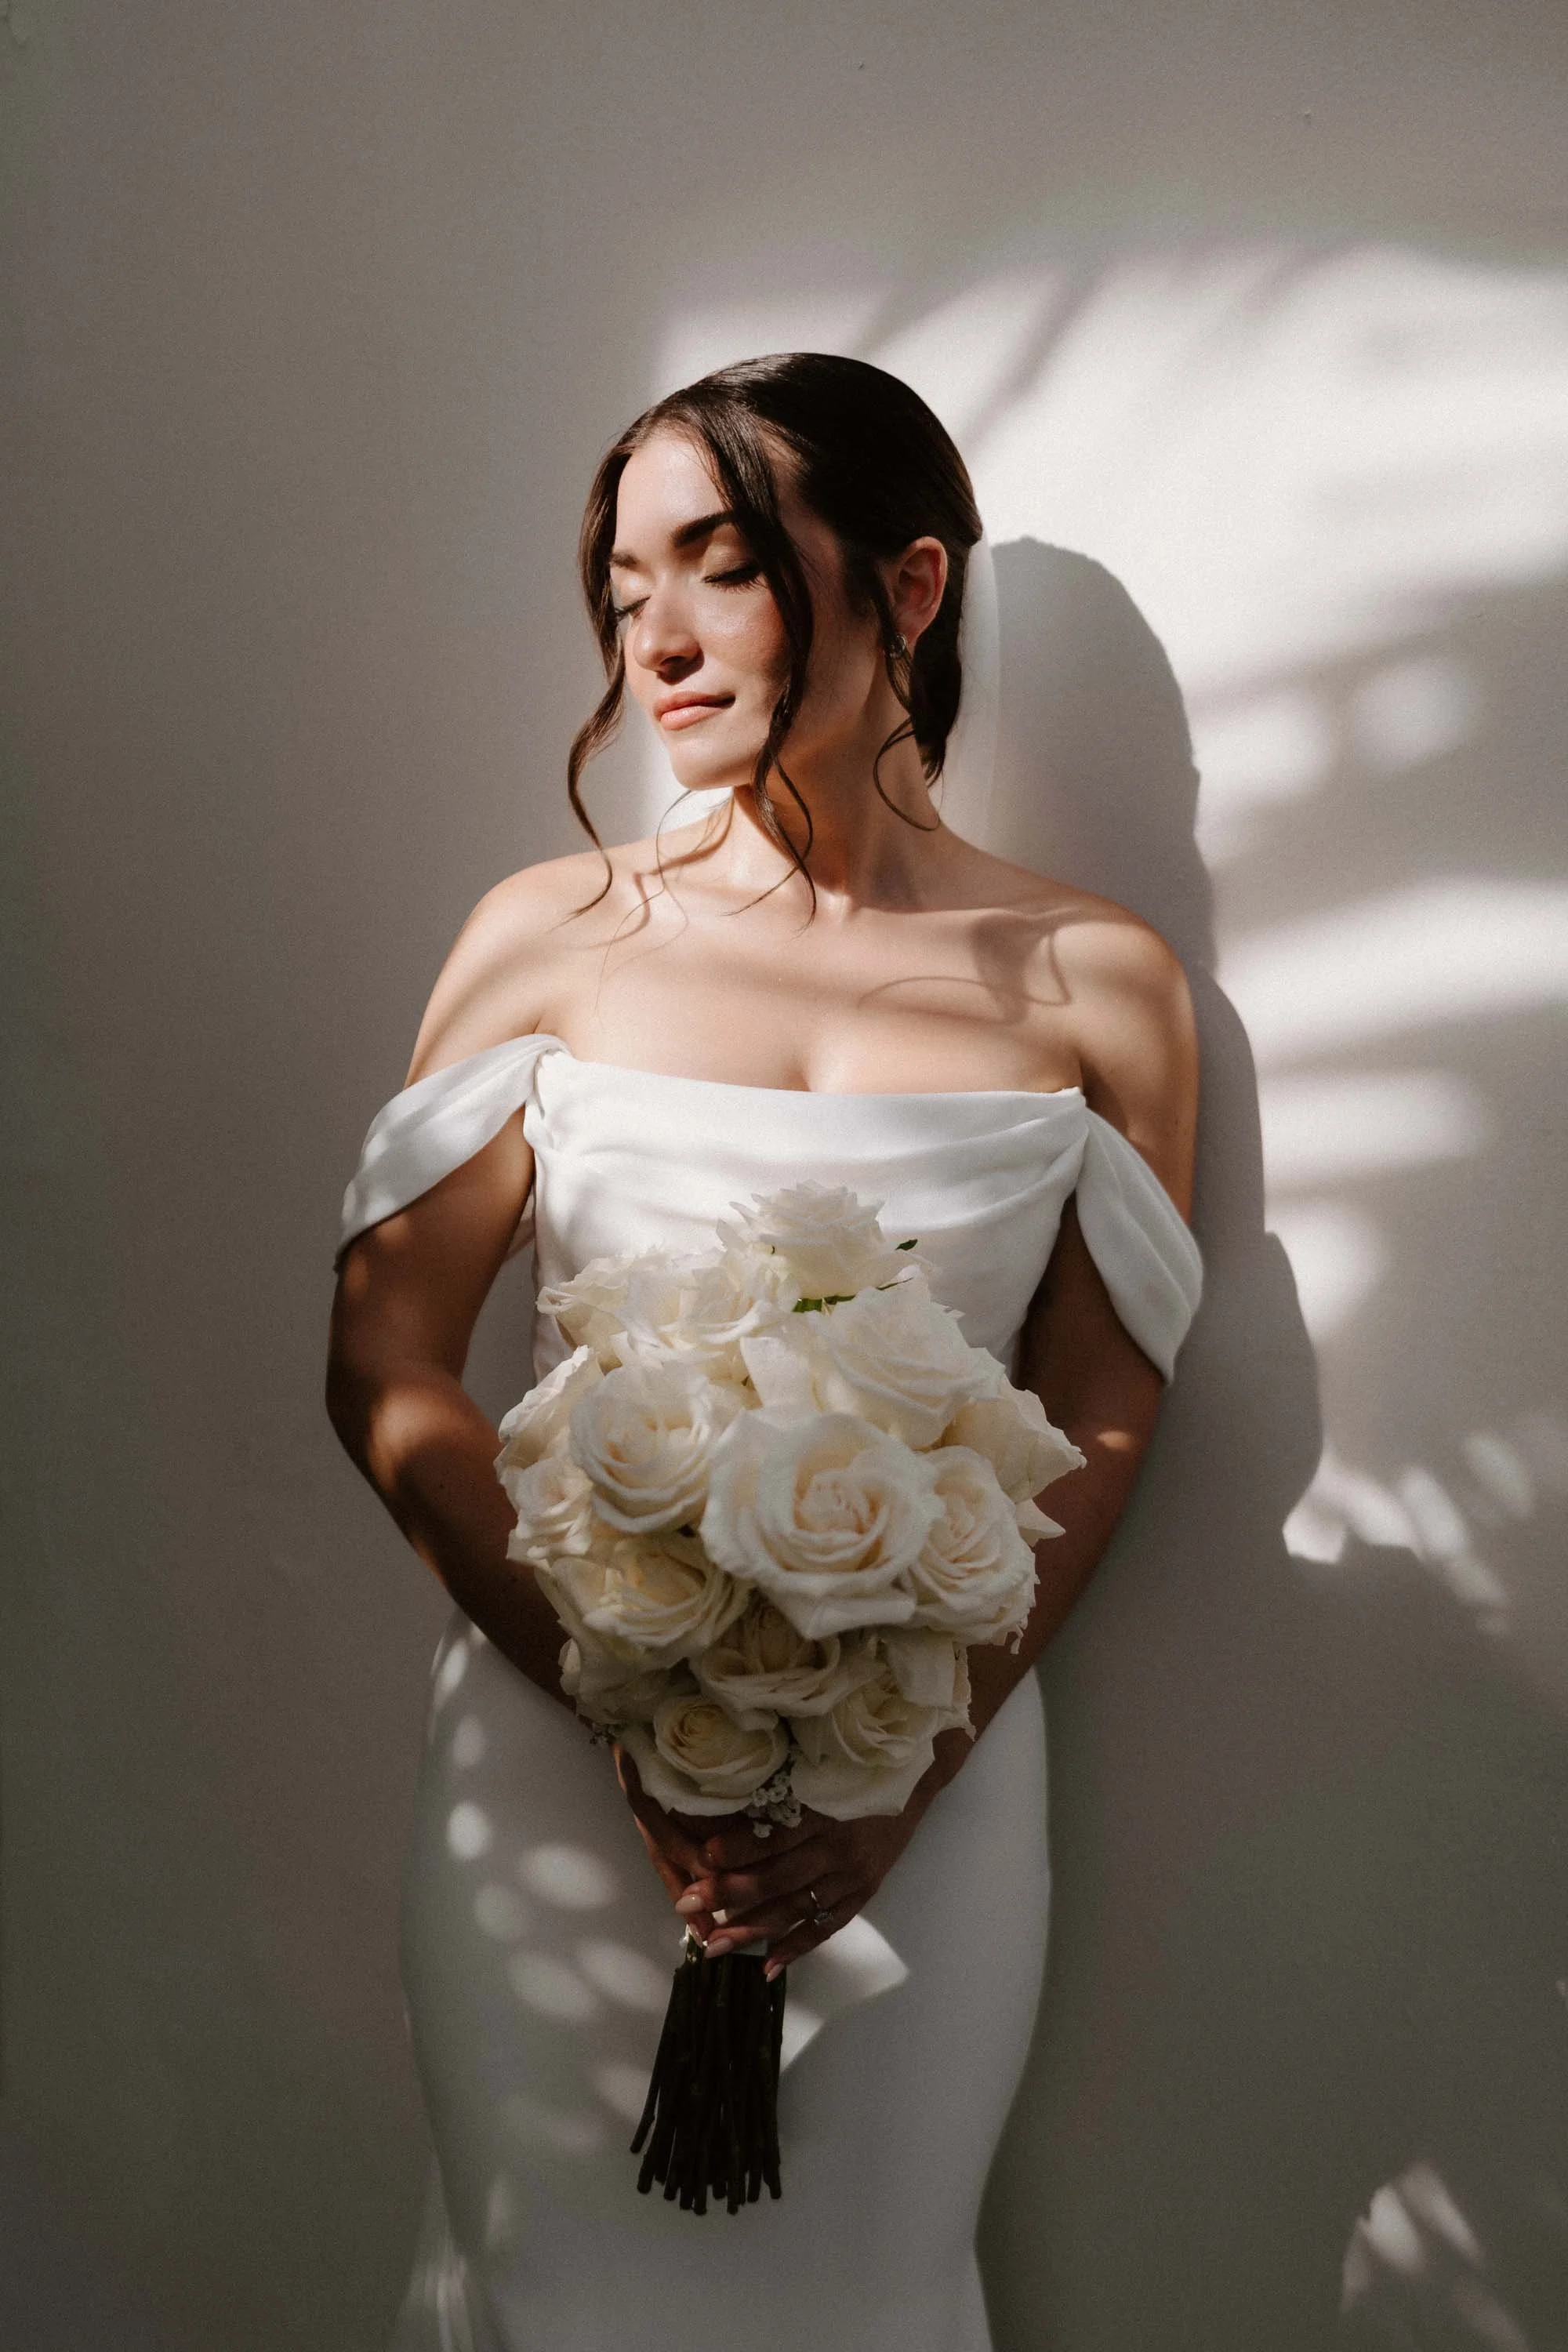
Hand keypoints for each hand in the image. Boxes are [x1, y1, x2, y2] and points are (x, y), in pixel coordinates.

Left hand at [613, 1738, 939, 1976]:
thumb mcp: (822, 1767)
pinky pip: (828, 1926)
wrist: (916, 1775)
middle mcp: (839, 1849)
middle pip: (777, 1879)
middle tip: (688, 1904)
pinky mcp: (866, 1891)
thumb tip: (726, 1802)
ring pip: (797, 1909)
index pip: (774, 1837)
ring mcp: (853, 1875)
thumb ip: (782, 1787)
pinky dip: (798, 1947)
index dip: (737, 1849)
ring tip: (714, 1946)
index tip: (700, 1857)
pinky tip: (768, 1967)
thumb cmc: (858, 1763)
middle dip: (729, 1894)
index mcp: (825, 1811)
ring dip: (753, 1930)